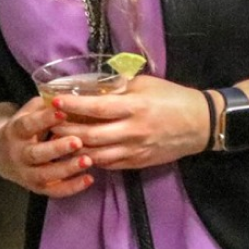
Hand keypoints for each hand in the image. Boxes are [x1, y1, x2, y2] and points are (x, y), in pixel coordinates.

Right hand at [0, 96, 94, 197]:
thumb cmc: (23, 128)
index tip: (63, 111)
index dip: (44, 119)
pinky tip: (89, 179)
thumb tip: (68, 94)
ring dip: (67, 169)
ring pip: (45, 175)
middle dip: (57, 148)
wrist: (1, 154)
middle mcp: (17, 154)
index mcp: (14, 132)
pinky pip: (54, 191)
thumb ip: (44, 105)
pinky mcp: (36, 188)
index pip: (28, 125)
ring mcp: (25, 173)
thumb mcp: (26, 113)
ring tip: (88, 161)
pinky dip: (72, 187)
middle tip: (78, 141)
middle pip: (36, 154)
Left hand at [49, 74, 211, 170]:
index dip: (73, 105)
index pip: (96, 107)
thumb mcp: (146, 84)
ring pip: (96, 154)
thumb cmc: (172, 98)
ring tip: (56, 140)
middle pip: (90, 134)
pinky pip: (108, 164)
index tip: (53, 100)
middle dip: (65, 129)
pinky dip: (90, 159)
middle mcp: (132, 131)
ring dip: (73, 148)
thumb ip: (119, 87)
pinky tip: (77, 152)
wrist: (202, 124)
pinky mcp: (138, 162)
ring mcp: (135, 150)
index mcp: (134, 107)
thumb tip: (91, 86)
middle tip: (47, 122)